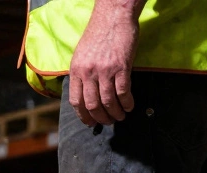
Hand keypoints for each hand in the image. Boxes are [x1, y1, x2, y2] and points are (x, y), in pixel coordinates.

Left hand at [68, 1, 139, 125]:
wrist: (113, 16)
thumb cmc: (99, 33)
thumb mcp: (82, 54)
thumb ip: (82, 73)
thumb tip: (85, 93)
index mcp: (76, 70)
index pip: (76, 101)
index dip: (83, 116)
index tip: (90, 123)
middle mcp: (88, 72)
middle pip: (92, 105)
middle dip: (101, 118)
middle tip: (108, 122)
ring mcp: (104, 70)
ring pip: (108, 102)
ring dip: (115, 113)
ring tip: (120, 117)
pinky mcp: (121, 67)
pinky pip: (123, 92)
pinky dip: (127, 103)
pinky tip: (130, 106)